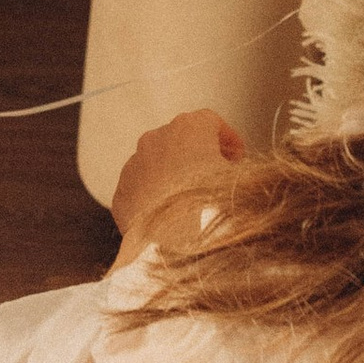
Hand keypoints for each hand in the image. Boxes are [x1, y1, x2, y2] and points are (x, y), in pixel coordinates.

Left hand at [111, 107, 247, 256]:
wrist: (170, 239)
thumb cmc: (207, 204)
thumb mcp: (240, 182)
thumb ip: (240, 172)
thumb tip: (237, 176)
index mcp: (189, 127)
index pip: (212, 123)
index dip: (228, 140)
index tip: (237, 158)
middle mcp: (157, 137)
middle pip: (183, 139)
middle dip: (199, 155)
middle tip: (215, 176)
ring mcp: (135, 162)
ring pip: (158, 161)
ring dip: (174, 174)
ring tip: (191, 200)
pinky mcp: (123, 189)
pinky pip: (142, 186)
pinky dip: (155, 194)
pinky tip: (170, 214)